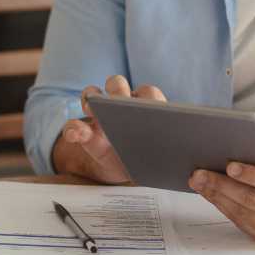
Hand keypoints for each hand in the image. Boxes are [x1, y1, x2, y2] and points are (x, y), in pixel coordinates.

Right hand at [51, 75, 166, 183]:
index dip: (147, 97)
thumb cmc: (148, 158)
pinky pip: (73, 126)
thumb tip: (182, 153)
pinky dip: (72, 130)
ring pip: (92, 94)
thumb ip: (164, 152)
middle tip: (118, 101)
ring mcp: (100, 114)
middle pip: (116, 84)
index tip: (148, 106)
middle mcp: (121, 103)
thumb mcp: (158, 159)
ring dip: (91, 99)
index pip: (147, 93)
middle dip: (117, 90)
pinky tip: (75, 135)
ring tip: (93, 112)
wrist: (127, 170)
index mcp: (146, 107)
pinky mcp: (84, 132)